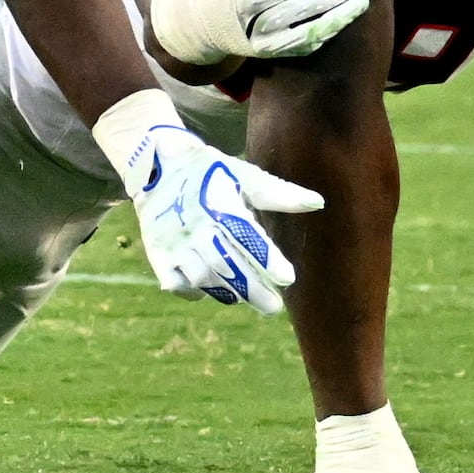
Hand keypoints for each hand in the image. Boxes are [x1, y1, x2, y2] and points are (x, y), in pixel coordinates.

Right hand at [93, 91, 319, 312]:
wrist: (155, 166)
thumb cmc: (210, 172)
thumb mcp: (242, 175)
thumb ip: (277, 193)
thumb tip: (318, 202)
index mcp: (219, 203)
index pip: (245, 235)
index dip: (266, 258)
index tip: (287, 278)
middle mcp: (195, 225)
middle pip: (225, 264)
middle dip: (252, 289)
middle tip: (274, 307)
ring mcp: (174, 242)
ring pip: (202, 278)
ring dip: (227, 291)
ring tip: (246, 297)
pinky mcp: (159, 254)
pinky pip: (178, 284)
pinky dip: (196, 292)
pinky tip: (214, 290)